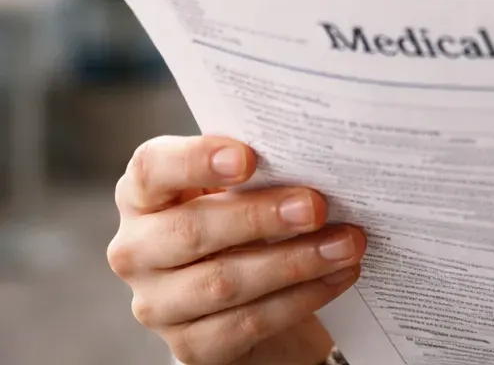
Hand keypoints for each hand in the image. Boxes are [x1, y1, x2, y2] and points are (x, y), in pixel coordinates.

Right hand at [106, 135, 365, 364]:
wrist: (253, 295)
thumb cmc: (247, 222)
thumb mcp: (245, 188)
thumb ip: (263, 170)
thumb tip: (315, 158)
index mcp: (144, 195)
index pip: (152, 169)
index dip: (195, 161)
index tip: (248, 158)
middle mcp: (137, 250)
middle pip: (190, 231)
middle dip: (260, 217)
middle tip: (316, 207)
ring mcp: (157, 303)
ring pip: (222, 282)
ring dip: (294, 262)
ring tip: (346, 244)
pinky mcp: (190, 345)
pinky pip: (247, 322)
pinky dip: (300, 298)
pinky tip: (337, 276)